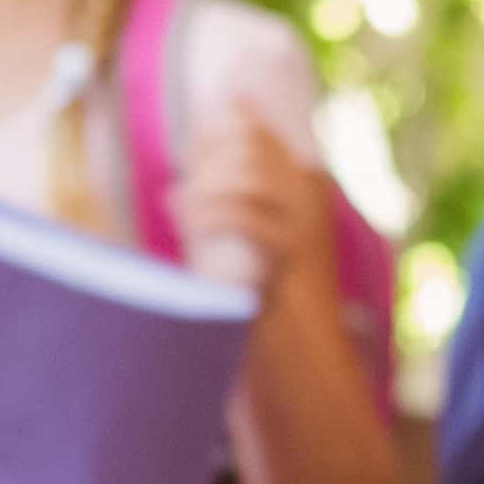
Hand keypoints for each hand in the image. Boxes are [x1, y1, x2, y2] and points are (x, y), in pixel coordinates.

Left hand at [170, 89, 336, 307]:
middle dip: (210, 157)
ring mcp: (304, 224)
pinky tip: (190, 225)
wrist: (304, 349)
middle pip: (255, 149)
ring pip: (253, 178)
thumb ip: (219, 216)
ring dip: (209, 186)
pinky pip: (247, 219)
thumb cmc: (268, 300)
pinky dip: (212, 216)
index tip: (189, 144)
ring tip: (180, 205)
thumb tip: (173, 192)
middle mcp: (310, 200)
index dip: (220, 134)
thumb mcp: (242, 246)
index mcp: (306, 190)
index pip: (263, 138)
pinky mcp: (290, 253)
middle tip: (183, 181)